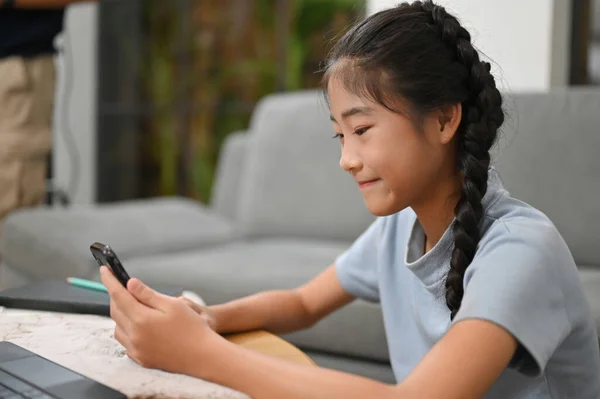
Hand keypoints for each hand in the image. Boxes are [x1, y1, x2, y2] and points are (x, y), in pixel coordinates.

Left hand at [100, 266, 219, 375]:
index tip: (104, 270)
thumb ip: (148, 294)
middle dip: (116, 296)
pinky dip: (127, 330)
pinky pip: (125, 342)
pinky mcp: (140, 359)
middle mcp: (134, 335)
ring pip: (118, 327)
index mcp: (141, 319)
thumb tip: (130, 284)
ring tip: (135, 307)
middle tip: (123, 286)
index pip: (118, 295)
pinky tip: (140, 326)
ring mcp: (136, 349)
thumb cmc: (192, 328)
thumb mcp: (173, 304)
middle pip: (115, 311)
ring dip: (121, 314)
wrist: (202, 356)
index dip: (110, 281)